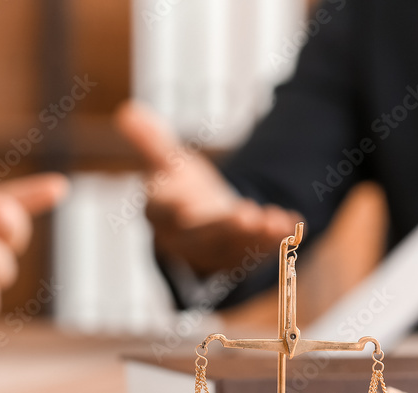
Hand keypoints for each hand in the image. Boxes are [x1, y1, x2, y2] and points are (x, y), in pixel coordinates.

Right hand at [114, 100, 298, 275]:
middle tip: (245, 215)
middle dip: (224, 228)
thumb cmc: (179, 189)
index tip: (184, 205)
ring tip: (273, 221)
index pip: (162, 213)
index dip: (172, 210)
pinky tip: (292, 222)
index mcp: (161, 215)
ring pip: (233, 248)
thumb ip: (150, 142)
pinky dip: (275, 239)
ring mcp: (215, 252)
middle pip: (202, 237)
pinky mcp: (240, 257)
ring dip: (254, 236)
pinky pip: (258, 251)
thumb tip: (126, 112)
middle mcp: (185, 239)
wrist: (201, 221)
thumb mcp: (165, 163)